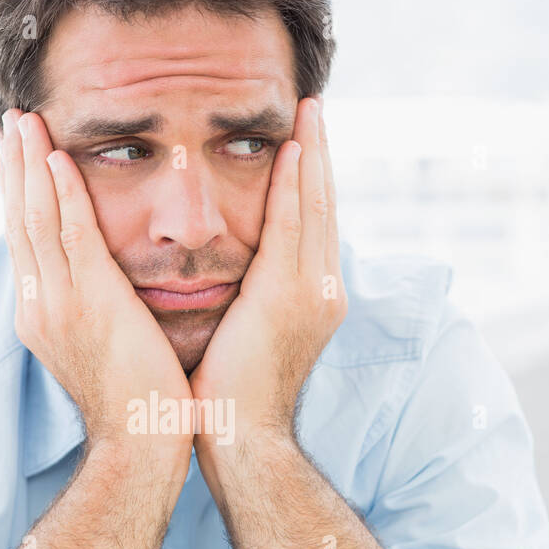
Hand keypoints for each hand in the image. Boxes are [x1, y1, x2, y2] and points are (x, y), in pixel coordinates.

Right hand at [1, 109, 193, 462]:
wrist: (140, 442)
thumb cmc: (133, 398)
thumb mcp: (98, 342)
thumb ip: (90, 303)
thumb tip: (93, 276)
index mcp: (39, 312)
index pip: (19, 237)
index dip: (11, 189)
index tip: (5, 148)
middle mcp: (39, 303)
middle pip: (17, 219)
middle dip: (12, 165)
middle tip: (8, 116)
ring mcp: (59, 304)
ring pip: (35, 219)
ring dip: (30, 164)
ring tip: (26, 119)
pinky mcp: (90, 303)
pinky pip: (71, 237)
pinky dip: (61, 195)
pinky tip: (57, 158)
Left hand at [189, 96, 346, 451]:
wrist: (240, 440)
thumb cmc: (228, 398)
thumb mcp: (242, 335)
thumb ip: (244, 298)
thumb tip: (225, 275)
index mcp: (309, 299)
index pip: (311, 225)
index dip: (311, 181)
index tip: (304, 140)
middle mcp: (321, 289)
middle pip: (323, 206)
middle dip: (321, 155)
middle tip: (316, 108)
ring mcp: (312, 292)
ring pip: (315, 206)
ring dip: (313, 154)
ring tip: (311, 111)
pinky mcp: (288, 296)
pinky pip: (293, 225)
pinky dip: (295, 185)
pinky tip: (293, 148)